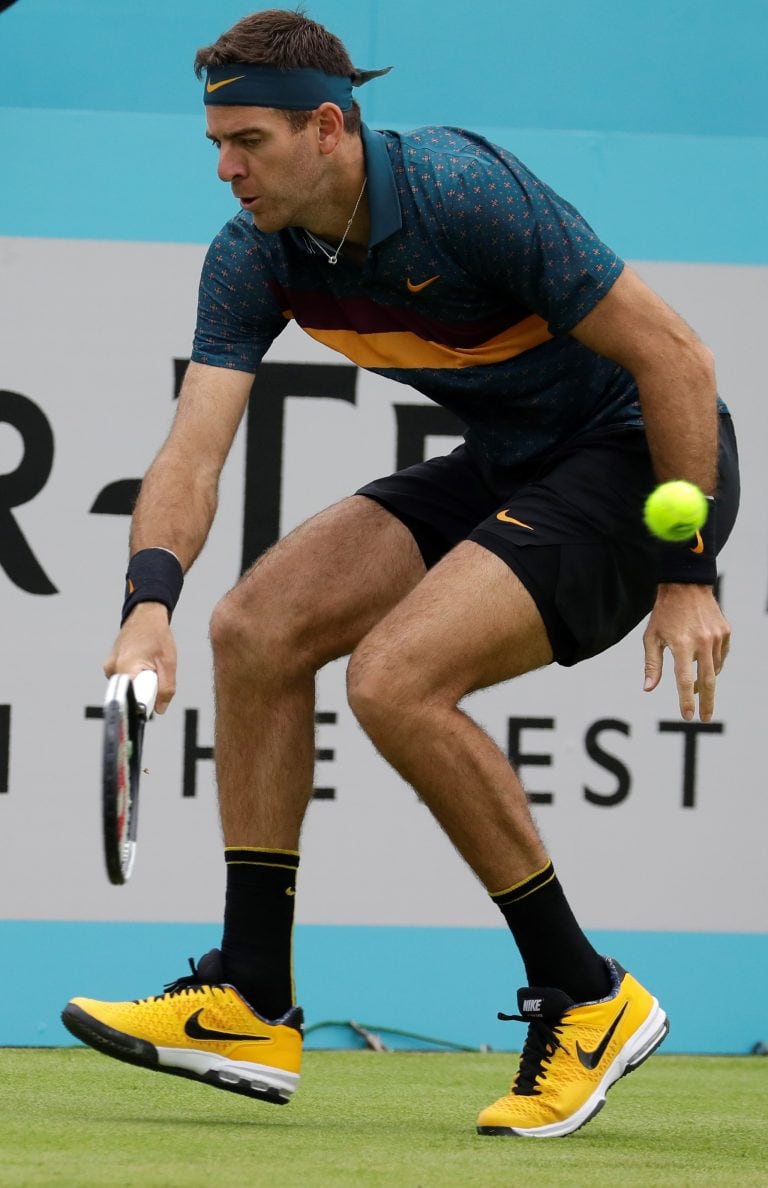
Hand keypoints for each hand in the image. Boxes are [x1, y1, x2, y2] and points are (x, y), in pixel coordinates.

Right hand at [104, 602, 176, 713]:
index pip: (132, 700)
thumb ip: (166, 688)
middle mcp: (112, 670)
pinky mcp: (111, 667)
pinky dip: (136, 678)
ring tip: (150, 666)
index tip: (154, 698)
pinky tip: (143, 664)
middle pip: (130, 696)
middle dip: (146, 692)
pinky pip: (126, 681)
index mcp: (125, 668)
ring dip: (141, 684)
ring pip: (128, 689)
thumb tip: (159, 710)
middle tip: (155, 674)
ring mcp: (110, 669)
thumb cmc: (157, 636)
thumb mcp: (168, 663)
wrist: (145, 616)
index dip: (146, 703)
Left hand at [642, 584, 730, 721]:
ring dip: (705, 682)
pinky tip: (704, 667)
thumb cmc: (664, 613)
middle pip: (707, 682)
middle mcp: (702, 642)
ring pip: (714, 669)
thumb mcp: (651, 637)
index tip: (687, 717)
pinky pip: (721, 657)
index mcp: (681, 644)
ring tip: (695, 688)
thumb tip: (648, 689)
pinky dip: (713, 666)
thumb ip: (652, 665)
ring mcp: (717, 637)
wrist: (686, 585)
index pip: (684, 681)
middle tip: (705, 718)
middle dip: (706, 703)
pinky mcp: (725, 632)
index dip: (685, 701)